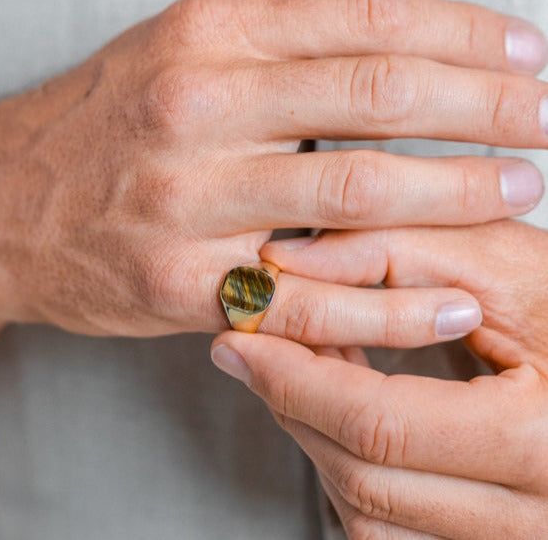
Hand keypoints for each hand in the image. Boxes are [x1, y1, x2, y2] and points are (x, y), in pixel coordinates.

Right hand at [0, 0, 547, 343]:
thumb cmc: (97, 121)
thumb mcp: (173, 49)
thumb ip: (275, 44)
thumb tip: (397, 50)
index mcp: (202, 34)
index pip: (364, 15)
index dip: (463, 30)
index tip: (525, 50)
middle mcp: (195, 106)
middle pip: (377, 95)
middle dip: (488, 105)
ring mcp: (186, 201)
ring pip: (356, 192)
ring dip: (460, 192)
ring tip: (523, 189)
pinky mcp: (179, 286)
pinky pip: (308, 296)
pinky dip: (390, 302)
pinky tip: (453, 299)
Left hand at [206, 220, 547, 537]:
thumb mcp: (501, 259)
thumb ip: (389, 247)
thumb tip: (283, 262)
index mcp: (547, 442)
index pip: (381, 427)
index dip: (294, 380)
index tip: (240, 341)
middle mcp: (539, 519)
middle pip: (366, 480)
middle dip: (292, 407)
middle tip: (254, 348)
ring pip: (372, 517)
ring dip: (318, 438)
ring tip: (305, 369)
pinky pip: (396, 531)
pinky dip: (352, 468)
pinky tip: (345, 409)